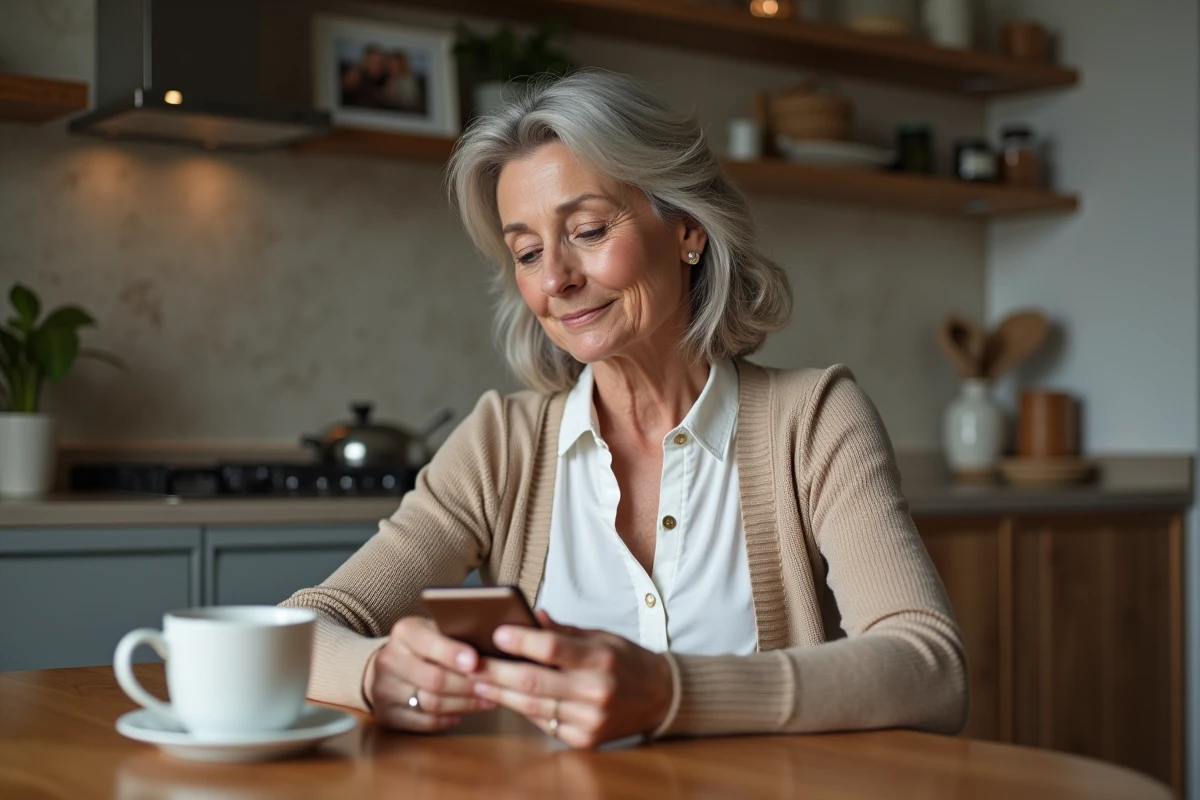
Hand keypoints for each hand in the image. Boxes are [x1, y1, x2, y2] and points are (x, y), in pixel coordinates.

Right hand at [366, 617, 496, 731]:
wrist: (390, 665)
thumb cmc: (425, 646)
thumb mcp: (436, 630)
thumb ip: (457, 636)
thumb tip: (495, 646)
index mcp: (404, 632)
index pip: (430, 644)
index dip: (453, 654)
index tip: (475, 662)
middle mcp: (389, 660)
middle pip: (435, 679)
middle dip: (468, 685)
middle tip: (494, 687)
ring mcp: (384, 689)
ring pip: (432, 703)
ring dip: (464, 704)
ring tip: (487, 700)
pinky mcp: (386, 715)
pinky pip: (424, 722)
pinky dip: (448, 719)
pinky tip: (462, 713)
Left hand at [471, 610, 674, 748]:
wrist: (660, 697)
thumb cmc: (625, 661)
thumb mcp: (601, 637)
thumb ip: (563, 631)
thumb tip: (529, 615)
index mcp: (601, 658)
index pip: (553, 648)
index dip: (521, 642)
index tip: (496, 633)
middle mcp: (596, 691)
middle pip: (535, 681)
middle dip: (497, 671)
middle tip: (470, 662)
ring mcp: (591, 720)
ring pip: (534, 706)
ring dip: (501, 694)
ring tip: (478, 680)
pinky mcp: (586, 740)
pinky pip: (545, 724)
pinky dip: (523, 710)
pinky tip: (504, 698)